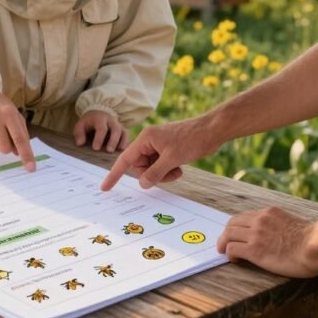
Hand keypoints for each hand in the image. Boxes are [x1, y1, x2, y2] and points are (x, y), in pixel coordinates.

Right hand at [0, 87, 35, 170]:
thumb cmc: (0, 106)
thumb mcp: (15, 114)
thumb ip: (20, 133)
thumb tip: (18, 153)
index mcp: (9, 113)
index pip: (19, 139)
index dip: (26, 154)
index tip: (31, 168)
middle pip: (5, 148)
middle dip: (8, 147)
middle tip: (5, 136)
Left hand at [73, 111, 128, 152]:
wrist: (99, 113)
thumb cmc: (89, 122)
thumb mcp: (80, 125)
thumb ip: (79, 134)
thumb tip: (80, 144)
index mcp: (100, 119)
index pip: (101, 128)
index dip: (99, 138)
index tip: (95, 148)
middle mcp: (111, 121)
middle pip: (115, 129)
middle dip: (113, 140)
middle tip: (109, 151)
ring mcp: (118, 125)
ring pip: (123, 132)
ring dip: (122, 142)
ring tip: (119, 152)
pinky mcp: (123, 130)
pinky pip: (127, 136)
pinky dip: (126, 144)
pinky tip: (123, 152)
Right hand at [99, 114, 220, 190]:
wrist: (212, 130)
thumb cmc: (192, 139)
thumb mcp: (172, 159)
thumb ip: (155, 173)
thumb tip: (142, 184)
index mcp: (145, 139)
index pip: (125, 159)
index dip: (114, 174)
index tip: (105, 188)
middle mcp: (150, 142)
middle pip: (140, 167)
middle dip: (152, 174)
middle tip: (168, 172)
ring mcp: (159, 146)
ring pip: (152, 169)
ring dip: (163, 174)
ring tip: (177, 169)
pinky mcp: (169, 151)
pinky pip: (161, 167)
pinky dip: (169, 171)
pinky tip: (180, 167)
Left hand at [216, 207, 317, 277]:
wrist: (316, 246)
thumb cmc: (313, 240)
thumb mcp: (294, 223)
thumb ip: (281, 225)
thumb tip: (280, 234)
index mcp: (269, 213)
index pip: (244, 216)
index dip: (237, 226)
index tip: (236, 235)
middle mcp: (260, 220)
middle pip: (232, 224)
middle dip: (226, 234)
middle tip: (224, 244)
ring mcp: (256, 234)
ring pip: (228, 235)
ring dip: (223, 244)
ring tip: (224, 252)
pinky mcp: (254, 250)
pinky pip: (232, 249)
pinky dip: (229, 254)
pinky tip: (235, 260)